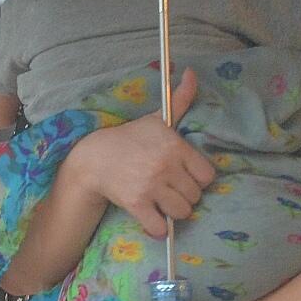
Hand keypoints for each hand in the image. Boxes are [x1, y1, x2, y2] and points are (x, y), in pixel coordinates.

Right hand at [68, 68, 214, 238]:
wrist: (94, 157)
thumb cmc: (130, 138)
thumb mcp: (157, 118)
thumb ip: (181, 99)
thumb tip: (191, 71)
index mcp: (175, 146)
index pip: (207, 176)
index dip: (198, 179)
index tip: (184, 176)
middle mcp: (165, 166)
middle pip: (195, 196)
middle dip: (185, 196)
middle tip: (171, 190)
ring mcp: (150, 186)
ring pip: (182, 212)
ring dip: (174, 212)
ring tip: (163, 203)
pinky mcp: (136, 204)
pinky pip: (159, 227)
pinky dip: (158, 229)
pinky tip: (152, 219)